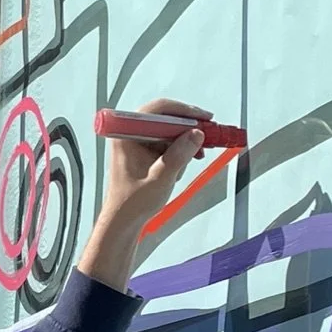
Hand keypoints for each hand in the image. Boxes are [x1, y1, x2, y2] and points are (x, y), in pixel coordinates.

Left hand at [100, 98, 211, 230]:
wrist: (123, 221)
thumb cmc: (133, 203)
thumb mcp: (160, 179)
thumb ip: (179, 155)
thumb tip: (196, 134)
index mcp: (126, 135)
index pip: (158, 110)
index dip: (184, 112)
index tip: (204, 119)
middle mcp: (130, 134)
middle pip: (165, 119)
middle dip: (187, 128)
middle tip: (208, 134)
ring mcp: (136, 143)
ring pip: (168, 132)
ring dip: (184, 142)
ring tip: (196, 156)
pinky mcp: (143, 152)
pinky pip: (166, 144)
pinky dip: (178, 151)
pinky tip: (185, 163)